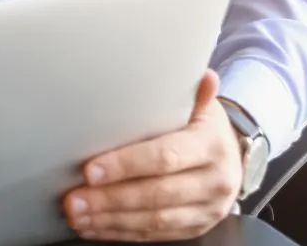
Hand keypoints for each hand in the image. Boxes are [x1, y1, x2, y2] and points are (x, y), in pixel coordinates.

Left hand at [65, 71, 242, 240]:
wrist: (233, 157)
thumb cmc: (204, 127)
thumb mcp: (202, 106)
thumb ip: (196, 93)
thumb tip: (204, 76)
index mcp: (210, 146)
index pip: (164, 157)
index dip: (125, 165)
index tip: (90, 170)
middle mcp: (214, 182)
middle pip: (156, 195)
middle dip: (110, 199)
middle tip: (74, 199)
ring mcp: (207, 209)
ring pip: (155, 221)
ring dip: (111, 220)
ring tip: (78, 215)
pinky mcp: (195, 228)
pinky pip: (156, 236)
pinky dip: (122, 233)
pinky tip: (95, 227)